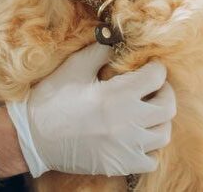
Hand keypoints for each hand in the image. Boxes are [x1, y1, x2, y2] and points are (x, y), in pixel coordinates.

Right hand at [5, 42, 175, 177]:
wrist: (34, 136)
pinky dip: (149, 146)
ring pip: (163, 133)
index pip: (156, 78)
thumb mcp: (74, 67)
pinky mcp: (122, 165)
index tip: (150, 65)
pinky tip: (136, 135)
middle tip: (153, 85)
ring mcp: (127, 147)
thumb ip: (99, 52)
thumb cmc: (52, 98)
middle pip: (167, 107)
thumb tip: (116, 39)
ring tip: (146, 109)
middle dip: (164, 91)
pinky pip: (151, 158)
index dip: (156, 67)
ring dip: (159, 118)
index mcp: (117, 95)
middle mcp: (128, 123)